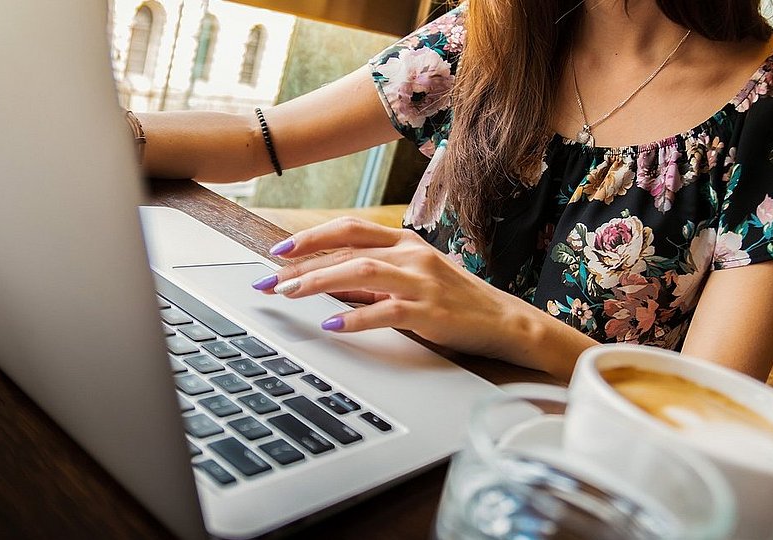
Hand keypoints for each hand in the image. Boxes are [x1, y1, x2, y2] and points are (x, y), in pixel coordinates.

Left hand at [251, 217, 542, 360]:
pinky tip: (332, 324)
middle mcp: (410, 254)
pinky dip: (355, 317)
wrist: (503, 321)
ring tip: (289, 294)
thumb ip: (372, 278)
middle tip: (269, 280)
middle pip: (346, 249)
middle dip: (302, 264)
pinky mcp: (430, 312)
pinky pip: (385, 312)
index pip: (348, 229)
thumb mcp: (411, 278)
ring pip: (360, 272)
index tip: (278, 250)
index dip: (310, 237)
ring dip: (319, 282)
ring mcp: (421, 281)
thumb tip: (326, 282)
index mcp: (404, 241)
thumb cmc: (453, 300)